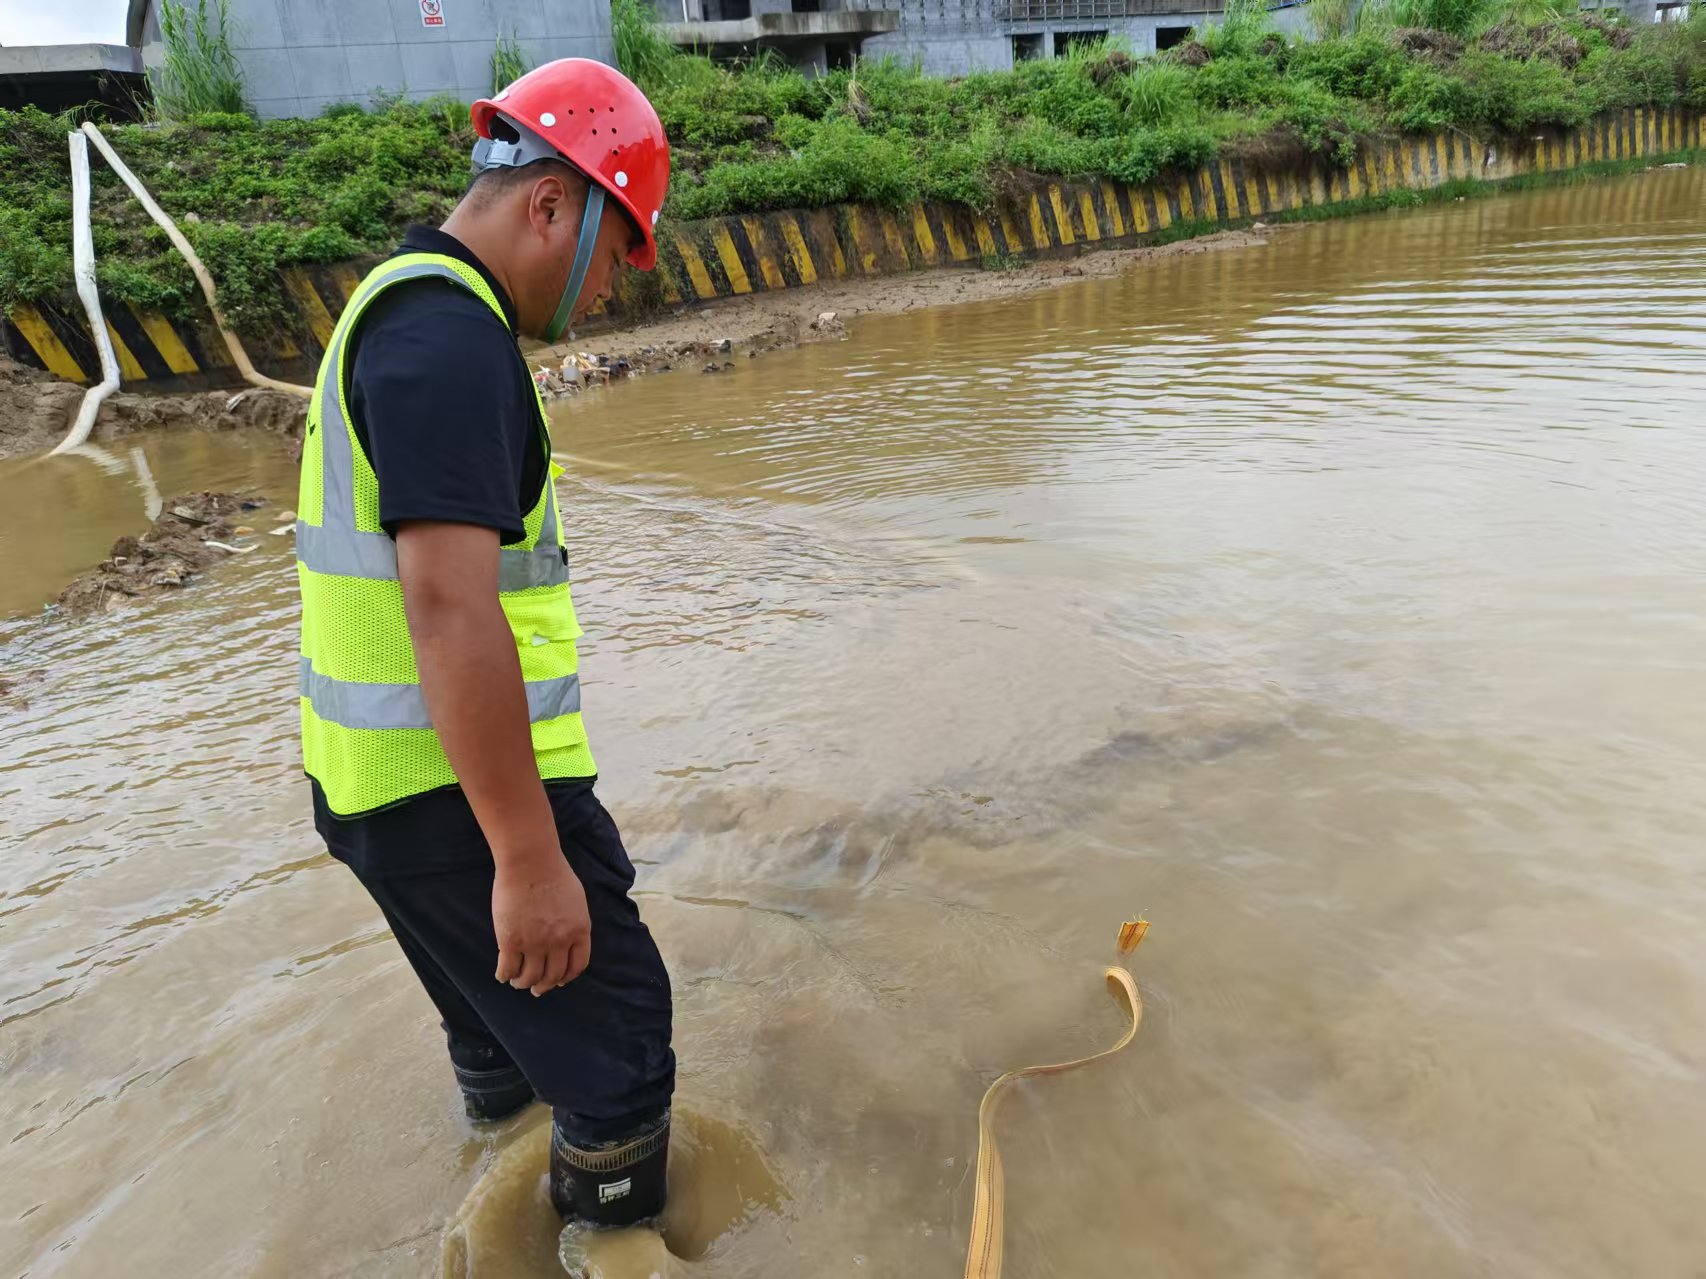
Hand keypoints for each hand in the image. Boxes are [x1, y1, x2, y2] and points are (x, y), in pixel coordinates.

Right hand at [492, 849, 591, 996]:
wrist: (530, 861)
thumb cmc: (553, 874)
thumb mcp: (576, 901)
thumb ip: (574, 923)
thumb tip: (568, 940)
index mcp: (579, 931)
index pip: (577, 966)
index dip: (566, 977)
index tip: (558, 981)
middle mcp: (559, 941)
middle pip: (552, 976)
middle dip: (543, 986)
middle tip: (536, 989)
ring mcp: (535, 943)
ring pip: (529, 977)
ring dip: (523, 983)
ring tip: (517, 981)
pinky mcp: (511, 941)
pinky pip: (507, 968)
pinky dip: (504, 975)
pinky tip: (502, 975)